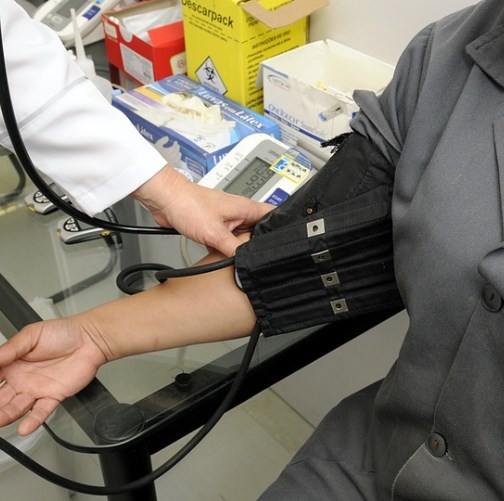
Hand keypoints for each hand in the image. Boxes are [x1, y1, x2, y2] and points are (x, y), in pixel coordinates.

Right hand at [0, 318, 106, 434]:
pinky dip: (33, 420)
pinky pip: (41, 412)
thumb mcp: (31, 335)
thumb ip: (10, 349)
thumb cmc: (63, 332)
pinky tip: (25, 427)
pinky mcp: (54, 396)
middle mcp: (22, 379)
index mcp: (13, 364)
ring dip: (6, 415)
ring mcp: (37, 389)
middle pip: (0, 398)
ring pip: (17, 407)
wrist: (90, 338)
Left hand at [133, 166, 273, 255]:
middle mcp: (239, 213)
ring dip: (239, 248)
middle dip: (258, 244)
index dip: (280, 228)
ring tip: (238, 258)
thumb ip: (234, 248)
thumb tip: (247, 260)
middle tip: (258, 258)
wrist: (165, 200)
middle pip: (258, 231)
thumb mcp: (214, 232)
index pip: (273, 216)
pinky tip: (222, 257)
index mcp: (245, 208)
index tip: (282, 243)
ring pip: (241, 238)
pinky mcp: (214, 227)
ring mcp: (227, 220)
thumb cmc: (188, 204)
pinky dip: (225, 249)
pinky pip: (226, 241)